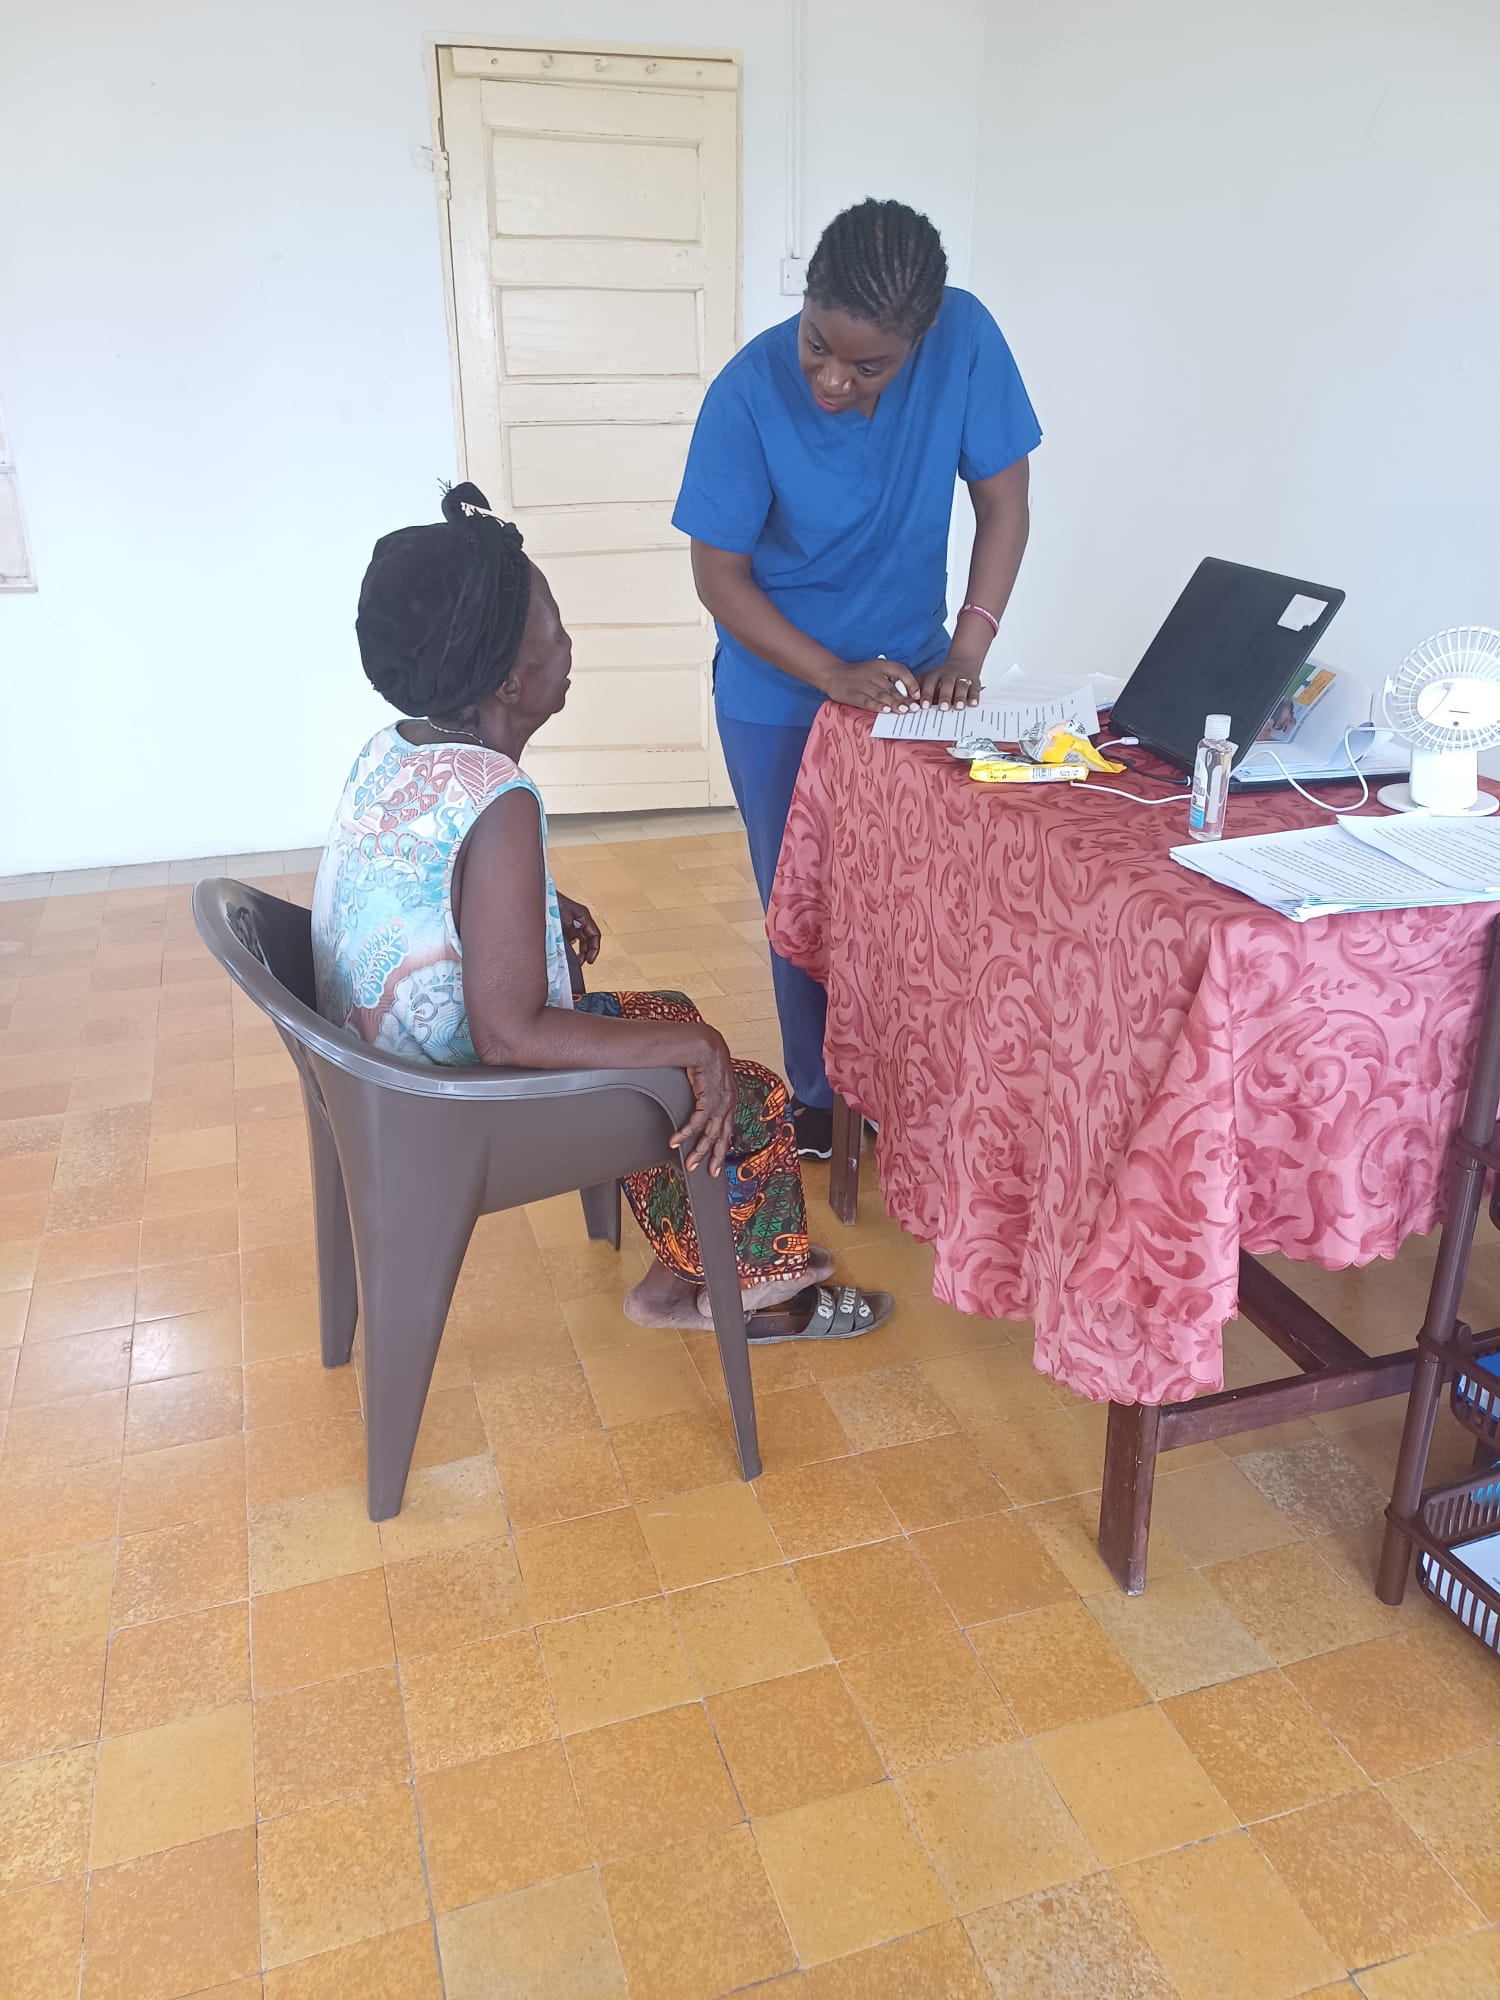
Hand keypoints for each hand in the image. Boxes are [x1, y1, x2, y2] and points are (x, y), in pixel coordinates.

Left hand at [556, 893, 599, 964]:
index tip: (590, 960)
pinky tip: (562, 950)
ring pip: (579, 940)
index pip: (595, 935)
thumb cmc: (549, 902)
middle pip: (588, 939)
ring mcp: (570, 921)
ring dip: (577, 950)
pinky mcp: (562, 924)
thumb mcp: (560, 921)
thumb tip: (570, 951)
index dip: (594, 949)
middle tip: (580, 963)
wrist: (537, 895)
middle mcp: (578, 919)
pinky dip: (568, 946)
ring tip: (573, 960)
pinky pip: (569, 938)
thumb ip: (567, 936)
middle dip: (586, 952)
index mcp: (583, 916)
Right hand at [671, 1029, 735, 1175]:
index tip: (717, 1158)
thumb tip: (696, 1098)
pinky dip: (685, 1134)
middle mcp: (729, 1102)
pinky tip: (675, 1142)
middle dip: (716, 1156)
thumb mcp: (708, 1077)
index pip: (728, 1127)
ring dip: (699, 1150)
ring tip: (689, 1162)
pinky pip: (696, 1123)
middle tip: (710, 1172)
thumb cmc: (703, 1056)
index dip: (723, 1144)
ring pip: (711, 1134)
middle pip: (724, 1136)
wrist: (703, 1043)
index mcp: (730, 1097)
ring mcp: (721, 1102)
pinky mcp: (709, 1099)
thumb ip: (705, 1091)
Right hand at [826, 659, 919, 712]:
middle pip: (892, 687)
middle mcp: (872, 673)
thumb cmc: (859, 674)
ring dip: (894, 703)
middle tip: (915, 709)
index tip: (917, 694)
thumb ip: (890, 679)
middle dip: (904, 699)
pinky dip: (876, 706)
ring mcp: (862, 684)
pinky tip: (885, 711)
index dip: (910, 682)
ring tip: (904, 711)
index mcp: (880, 665)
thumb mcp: (875, 669)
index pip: (900, 670)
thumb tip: (909, 695)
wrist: (833, 674)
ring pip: (881, 695)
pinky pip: (867, 701)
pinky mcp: (853, 694)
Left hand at [919, 654, 984, 710]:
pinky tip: (972, 704)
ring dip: (960, 696)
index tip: (924, 706)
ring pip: (962, 685)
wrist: (963, 662)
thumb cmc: (942, 678)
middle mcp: (949, 675)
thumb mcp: (928, 680)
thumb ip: (918, 691)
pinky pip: (975, 688)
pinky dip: (974, 696)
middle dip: (945, 696)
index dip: (927, 694)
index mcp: (935, 675)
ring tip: (959, 707)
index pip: (930, 683)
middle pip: (947, 683)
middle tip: (943, 707)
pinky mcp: (974, 682)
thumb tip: (906, 704)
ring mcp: (962, 678)